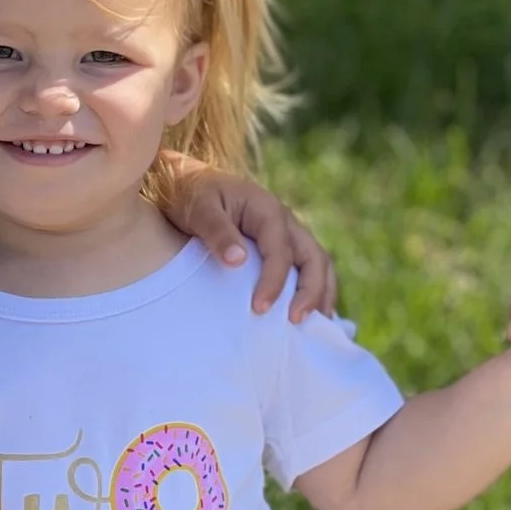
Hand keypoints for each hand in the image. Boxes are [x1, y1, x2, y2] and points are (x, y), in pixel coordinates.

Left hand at [163, 155, 335, 321]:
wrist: (188, 183)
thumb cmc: (192, 196)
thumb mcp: (200, 209)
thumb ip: (218, 232)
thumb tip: (238, 261)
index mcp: (267, 209)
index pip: (281, 250)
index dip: (274, 281)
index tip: (259, 308)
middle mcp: (285, 221)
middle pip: (313, 256)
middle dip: (310, 291)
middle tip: (296, 321)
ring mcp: (288, 234)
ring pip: (319, 263)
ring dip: (321, 293)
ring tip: (315, 326)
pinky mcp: (284, 246)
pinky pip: (309, 268)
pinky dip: (316, 291)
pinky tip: (311, 316)